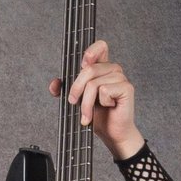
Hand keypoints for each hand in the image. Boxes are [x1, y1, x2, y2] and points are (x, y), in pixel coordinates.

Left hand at [50, 40, 144, 160]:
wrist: (111, 134)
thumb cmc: (98, 116)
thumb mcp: (77, 101)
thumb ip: (66, 90)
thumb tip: (54, 84)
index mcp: (102, 68)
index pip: (100, 46)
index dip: (90, 51)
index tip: (82, 64)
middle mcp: (112, 69)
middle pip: (89, 69)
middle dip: (76, 89)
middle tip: (73, 103)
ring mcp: (120, 77)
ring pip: (94, 83)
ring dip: (86, 104)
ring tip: (88, 115)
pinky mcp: (126, 88)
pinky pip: (104, 91)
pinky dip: (101, 104)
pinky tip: (108, 107)